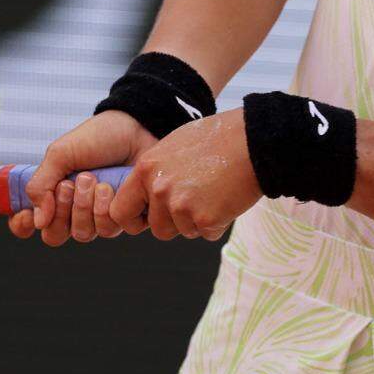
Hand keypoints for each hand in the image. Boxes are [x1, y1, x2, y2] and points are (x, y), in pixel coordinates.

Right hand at [6, 110, 157, 246]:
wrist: (135, 128)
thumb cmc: (97, 138)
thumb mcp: (61, 154)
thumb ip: (41, 184)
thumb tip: (37, 220)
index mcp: (53, 192)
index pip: (29, 222)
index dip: (23, 225)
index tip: (26, 217)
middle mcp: (74, 209)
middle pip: (56, 234)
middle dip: (62, 210)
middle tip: (70, 184)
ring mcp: (98, 215)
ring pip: (84, 234)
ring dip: (86, 206)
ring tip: (94, 179)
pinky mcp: (123, 217)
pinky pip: (110, 230)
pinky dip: (107, 208)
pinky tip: (112, 186)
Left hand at [109, 108, 259, 241]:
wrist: (253, 141)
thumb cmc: (217, 140)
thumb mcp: (173, 147)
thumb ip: (155, 173)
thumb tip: (146, 197)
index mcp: (146, 169)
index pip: (120, 211)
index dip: (136, 218)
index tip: (149, 217)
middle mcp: (159, 189)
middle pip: (157, 228)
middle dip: (175, 222)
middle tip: (196, 200)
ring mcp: (181, 205)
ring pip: (183, 232)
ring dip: (197, 221)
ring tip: (213, 193)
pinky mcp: (205, 219)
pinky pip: (207, 234)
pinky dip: (218, 223)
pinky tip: (226, 198)